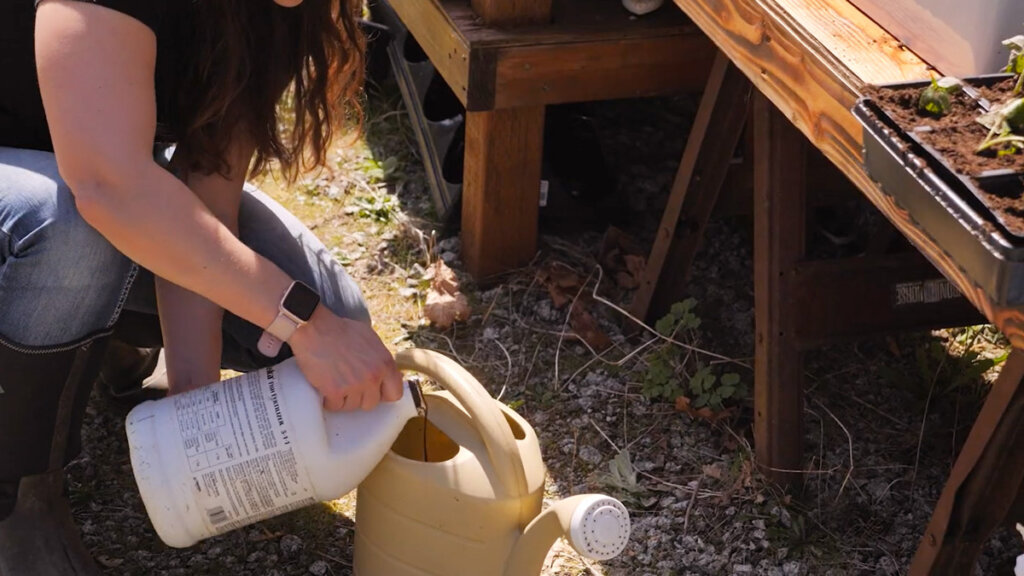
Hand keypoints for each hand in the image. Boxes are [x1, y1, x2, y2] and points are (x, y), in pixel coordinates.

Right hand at [287, 305, 402, 410]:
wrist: (314, 328)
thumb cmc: (341, 331)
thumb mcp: (371, 340)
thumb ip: (381, 360)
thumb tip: (390, 375)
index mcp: (385, 363)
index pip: (395, 394)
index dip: (382, 393)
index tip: (373, 390)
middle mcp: (373, 376)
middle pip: (371, 403)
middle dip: (360, 396)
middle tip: (348, 383)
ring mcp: (355, 385)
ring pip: (352, 406)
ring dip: (343, 398)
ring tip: (335, 381)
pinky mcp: (335, 391)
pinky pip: (334, 406)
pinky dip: (328, 400)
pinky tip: (325, 386)